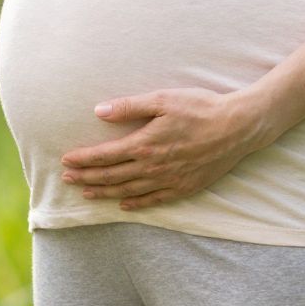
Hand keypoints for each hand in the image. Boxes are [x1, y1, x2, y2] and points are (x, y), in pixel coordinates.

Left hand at [59, 88, 274, 210]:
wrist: (238, 127)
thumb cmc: (201, 108)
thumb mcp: (164, 99)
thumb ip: (130, 106)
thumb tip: (99, 111)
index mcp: (144, 144)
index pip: (104, 156)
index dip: (83, 160)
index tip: (66, 161)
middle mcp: (152, 167)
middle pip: (111, 176)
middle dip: (87, 178)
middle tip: (67, 180)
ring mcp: (168, 180)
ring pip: (128, 191)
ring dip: (105, 193)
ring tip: (88, 194)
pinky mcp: (184, 187)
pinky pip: (154, 200)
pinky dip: (136, 204)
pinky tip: (124, 205)